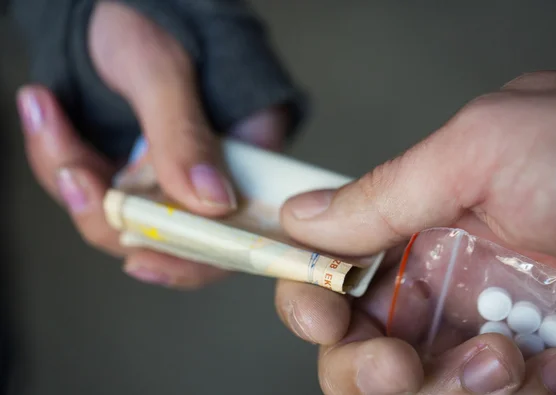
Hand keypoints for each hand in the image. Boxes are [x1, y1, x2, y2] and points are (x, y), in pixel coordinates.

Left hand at [16, 1, 288, 287]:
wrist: (115, 4)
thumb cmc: (155, 18)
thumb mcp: (166, 71)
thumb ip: (185, 135)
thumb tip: (212, 203)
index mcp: (250, 156)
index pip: (234, 233)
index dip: (191, 258)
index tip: (140, 255)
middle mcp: (213, 175)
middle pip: (169, 236)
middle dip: (108, 212)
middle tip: (72, 172)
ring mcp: (170, 175)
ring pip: (120, 215)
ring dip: (70, 174)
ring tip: (45, 113)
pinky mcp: (131, 168)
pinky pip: (92, 187)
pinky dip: (58, 156)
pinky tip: (44, 111)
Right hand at [275, 71, 555, 393]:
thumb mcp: (482, 151)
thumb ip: (384, 191)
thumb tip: (301, 217)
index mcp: (420, 225)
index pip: (335, 272)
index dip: (311, 298)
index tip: (323, 314)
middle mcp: (444, 283)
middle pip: (358, 348)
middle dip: (365, 368)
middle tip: (400, 364)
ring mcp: (486, 335)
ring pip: (412, 390)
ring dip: (445, 391)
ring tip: (510, 360)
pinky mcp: (530, 375)